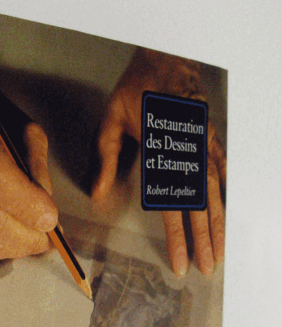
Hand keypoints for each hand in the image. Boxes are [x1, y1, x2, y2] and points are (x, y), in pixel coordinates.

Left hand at [93, 48, 225, 276]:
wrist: (166, 57)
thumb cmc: (138, 88)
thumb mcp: (112, 120)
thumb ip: (106, 158)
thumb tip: (98, 194)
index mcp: (162, 153)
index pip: (171, 206)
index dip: (177, 238)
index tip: (179, 262)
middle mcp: (188, 154)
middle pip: (199, 208)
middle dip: (204, 241)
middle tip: (208, 269)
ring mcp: (204, 148)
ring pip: (215, 196)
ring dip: (218, 226)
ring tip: (221, 252)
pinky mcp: (211, 141)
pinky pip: (223, 174)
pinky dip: (227, 196)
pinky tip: (228, 214)